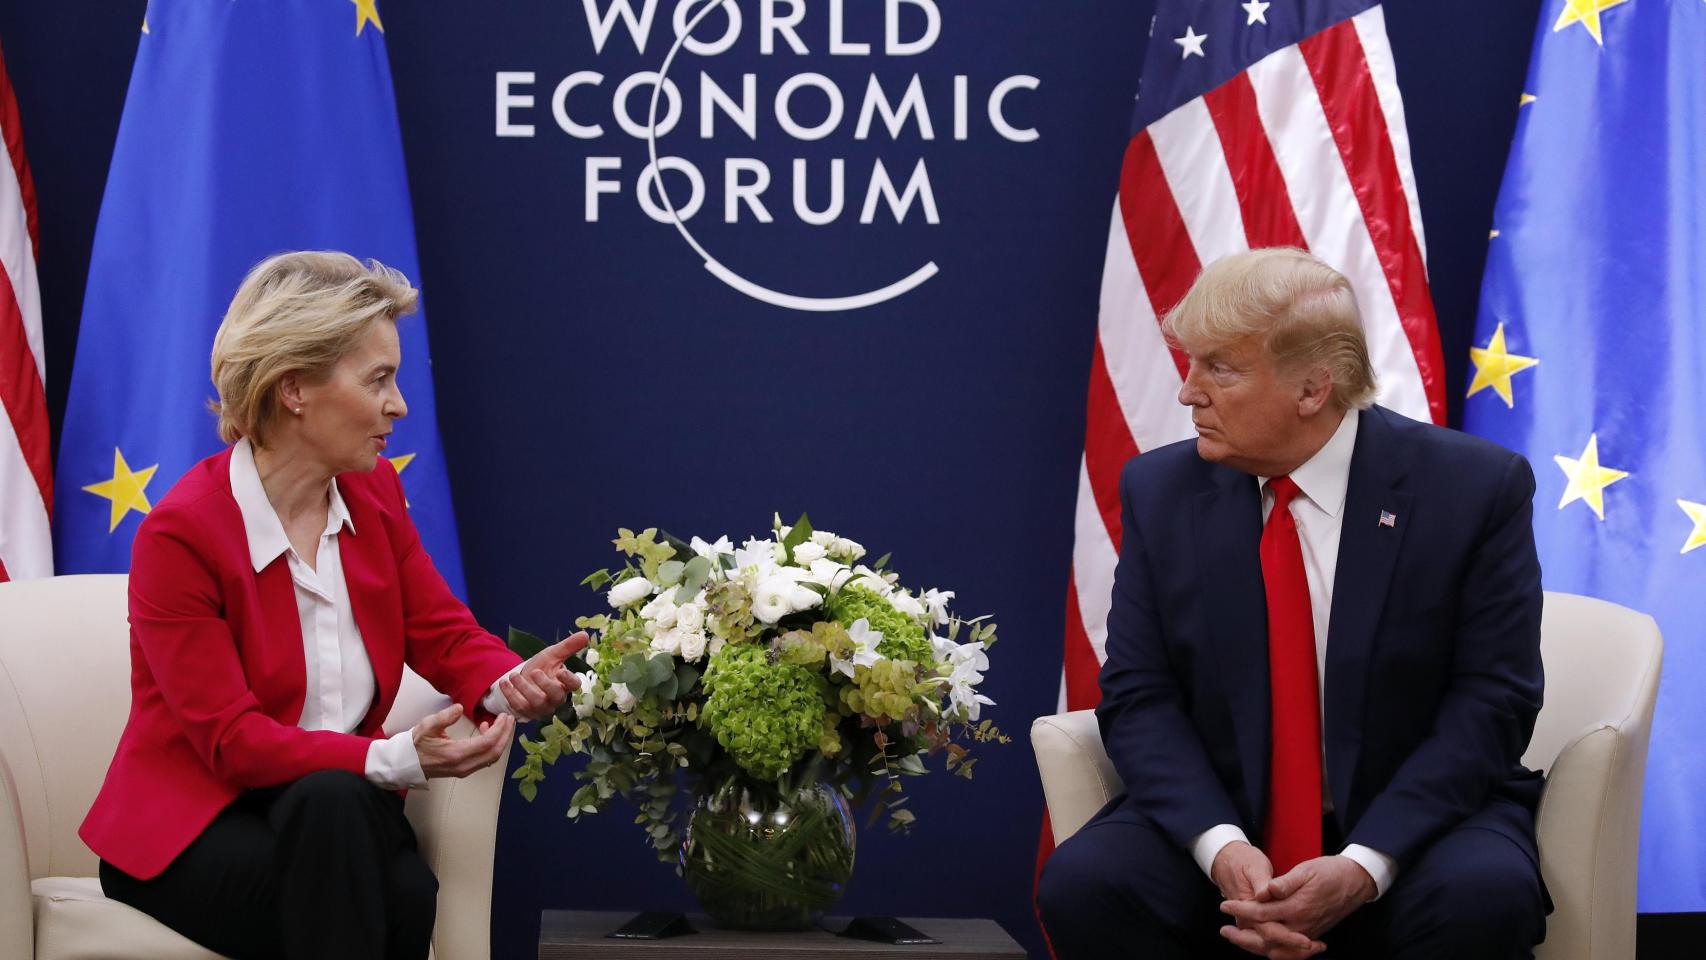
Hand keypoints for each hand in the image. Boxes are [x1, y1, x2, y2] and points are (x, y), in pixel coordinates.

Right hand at [412, 703, 513, 778]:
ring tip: (502, 724)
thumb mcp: (427, 726)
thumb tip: (459, 708)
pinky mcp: (465, 769)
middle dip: (506, 735)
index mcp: (456, 754)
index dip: (499, 729)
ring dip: (500, 741)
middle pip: (495, 752)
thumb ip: (444, 717)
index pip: (487, 743)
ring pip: (492, 757)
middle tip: (510, 719)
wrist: (407, 763)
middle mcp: (464, 765)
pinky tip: (486, 731)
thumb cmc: (417, 744)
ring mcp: (465, 770)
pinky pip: (485, 759)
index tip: (504, 716)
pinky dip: (491, 746)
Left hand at [498, 632, 588, 720]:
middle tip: (535, 672)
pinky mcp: (527, 712)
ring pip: (536, 702)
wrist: (524, 678)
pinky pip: (520, 707)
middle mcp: (556, 699)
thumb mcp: (553, 654)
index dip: (569, 680)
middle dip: (545, 685)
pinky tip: (504, 683)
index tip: (561, 672)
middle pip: (556, 697)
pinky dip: (511, 695)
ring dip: (524, 688)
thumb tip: (585, 634)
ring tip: (513, 675)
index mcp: (566, 684)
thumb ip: (569, 646)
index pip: (574, 685)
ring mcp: (542, 708)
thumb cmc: (543, 667)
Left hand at [1212, 842, 1322, 958]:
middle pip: (1266, 939)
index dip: (1240, 910)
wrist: (1356, 882)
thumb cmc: (1330, 872)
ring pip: (1277, 949)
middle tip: (1224, 931)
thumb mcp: (1306, 870)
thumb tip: (1264, 891)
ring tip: (1237, 938)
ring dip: (1255, 946)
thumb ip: (1284, 883)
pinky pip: (1289, 951)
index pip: (1261, 914)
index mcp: (1297, 907)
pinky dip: (1273, 951)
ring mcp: (1308, 933)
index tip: (1224, 906)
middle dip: (1242, 938)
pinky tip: (1262, 946)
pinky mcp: (1312, 935)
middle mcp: (1302, 925)